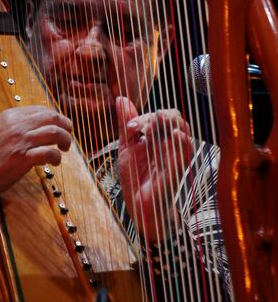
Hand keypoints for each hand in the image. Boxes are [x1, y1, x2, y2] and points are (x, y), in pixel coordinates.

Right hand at [0, 106, 72, 202]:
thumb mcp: (0, 129)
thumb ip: (18, 124)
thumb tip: (40, 124)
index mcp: (12, 115)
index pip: (42, 110)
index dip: (56, 117)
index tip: (61, 125)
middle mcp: (18, 125)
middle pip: (52, 117)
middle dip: (65, 126)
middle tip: (68, 135)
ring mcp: (20, 141)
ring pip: (55, 132)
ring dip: (65, 140)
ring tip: (64, 148)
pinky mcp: (22, 158)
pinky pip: (48, 152)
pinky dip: (56, 156)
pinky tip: (54, 162)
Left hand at [116, 97, 191, 242]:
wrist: (138, 206)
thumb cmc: (136, 177)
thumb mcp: (126, 147)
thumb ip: (126, 125)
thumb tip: (121, 98)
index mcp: (157, 136)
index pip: (158, 115)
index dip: (143, 116)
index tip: (129, 127)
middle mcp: (168, 143)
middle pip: (173, 116)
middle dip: (156, 116)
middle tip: (137, 128)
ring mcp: (173, 155)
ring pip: (183, 129)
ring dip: (168, 123)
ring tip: (152, 127)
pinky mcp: (176, 170)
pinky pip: (184, 153)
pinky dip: (182, 141)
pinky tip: (175, 135)